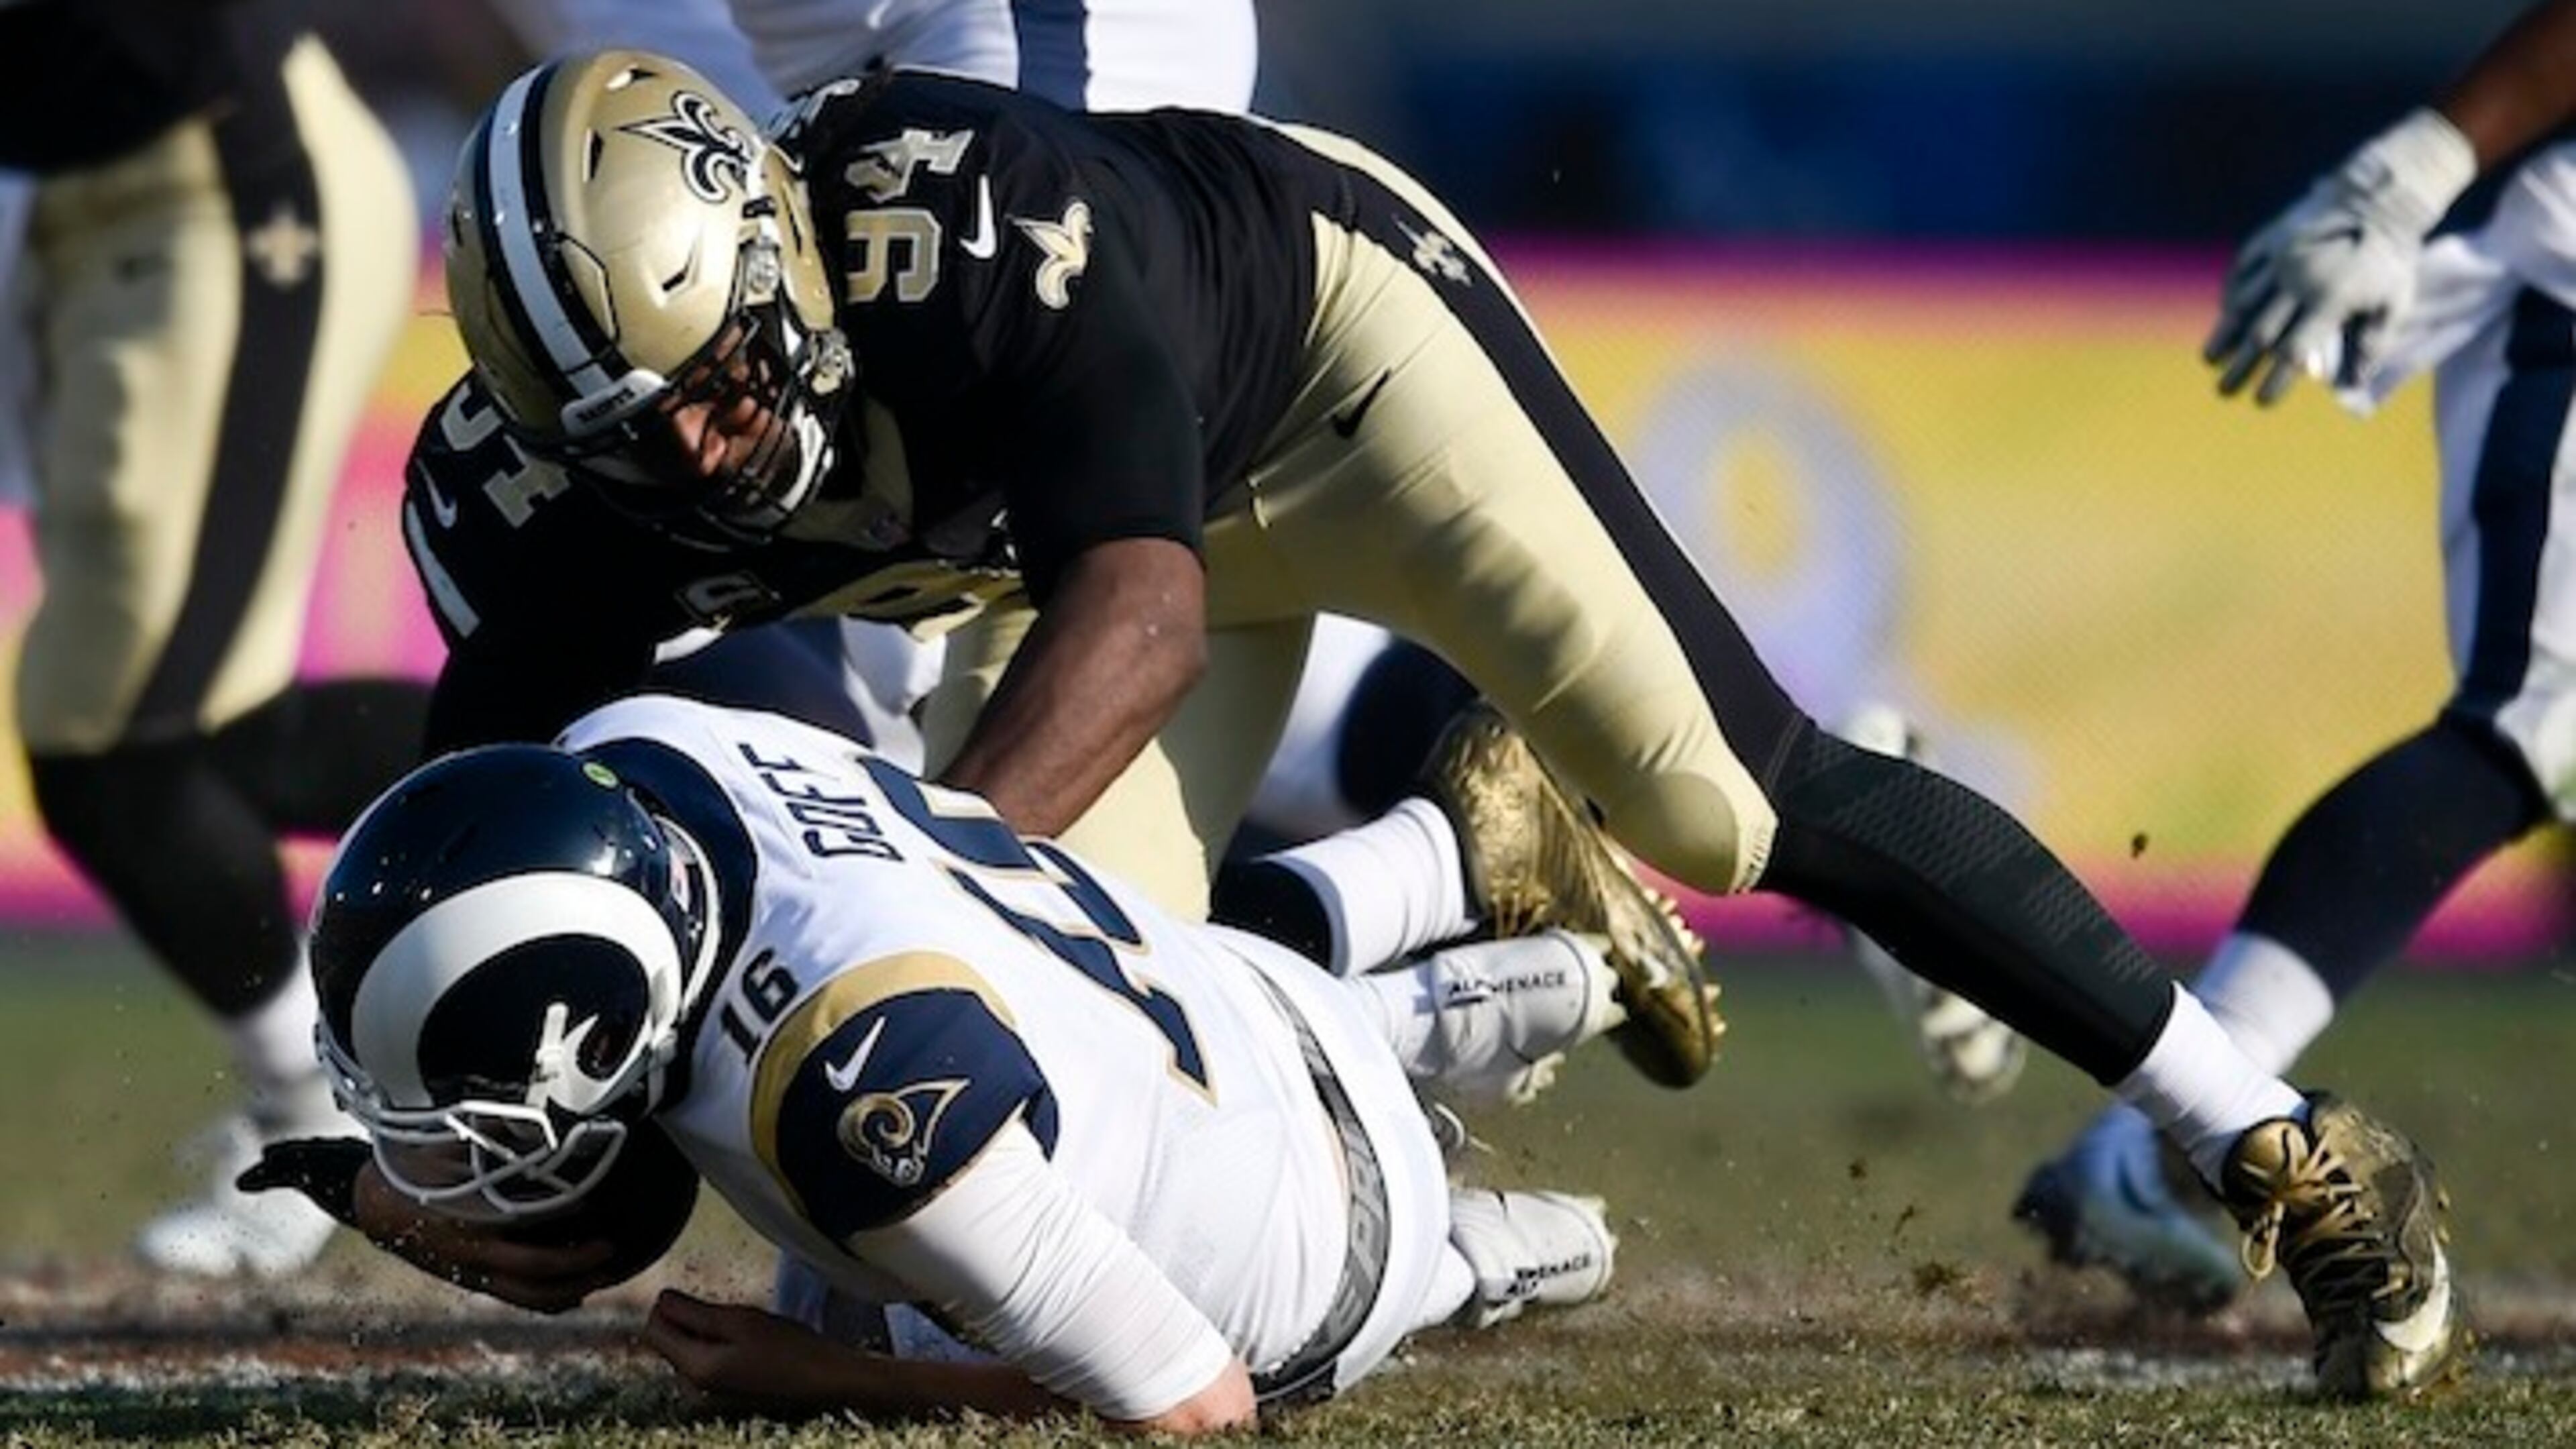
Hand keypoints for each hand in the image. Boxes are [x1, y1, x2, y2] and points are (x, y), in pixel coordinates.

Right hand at [348, 1162, 622, 1312]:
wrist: (373, 1206)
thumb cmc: (411, 1172)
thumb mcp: (443, 1146)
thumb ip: (490, 1138)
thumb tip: (534, 1124)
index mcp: (470, 1221)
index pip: (528, 1225)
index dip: (564, 1215)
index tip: (591, 1202)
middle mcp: (474, 1255)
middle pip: (536, 1274)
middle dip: (578, 1265)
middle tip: (610, 1248)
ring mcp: (473, 1273)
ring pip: (527, 1297)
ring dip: (568, 1289)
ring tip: (599, 1275)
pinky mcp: (472, 1281)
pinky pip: (514, 1299)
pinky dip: (546, 1301)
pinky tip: (571, 1293)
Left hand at [643, 1289, 855, 1410]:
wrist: (825, 1379)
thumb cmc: (787, 1347)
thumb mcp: (739, 1320)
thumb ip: (693, 1312)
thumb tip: (660, 1300)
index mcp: (694, 1369)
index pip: (653, 1329)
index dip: (670, 1306)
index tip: (702, 1299)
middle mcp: (693, 1386)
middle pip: (668, 1339)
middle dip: (690, 1320)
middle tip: (732, 1316)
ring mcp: (708, 1391)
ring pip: (687, 1347)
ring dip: (706, 1331)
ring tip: (745, 1332)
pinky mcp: (722, 1390)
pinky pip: (704, 1358)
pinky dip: (718, 1345)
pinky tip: (749, 1345)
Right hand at [2204, 108, 2476, 404]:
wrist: (2380, 196)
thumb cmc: (2393, 255)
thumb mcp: (2396, 301)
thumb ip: (2374, 343)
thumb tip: (2353, 382)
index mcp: (2330, 299)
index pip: (2294, 353)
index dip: (2274, 381)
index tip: (2260, 402)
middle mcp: (2299, 281)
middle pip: (2260, 335)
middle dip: (2239, 368)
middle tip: (2224, 391)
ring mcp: (2281, 258)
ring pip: (2242, 303)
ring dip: (2224, 335)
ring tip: (2211, 359)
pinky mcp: (2272, 239)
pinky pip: (2242, 270)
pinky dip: (2231, 294)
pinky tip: (2225, 312)